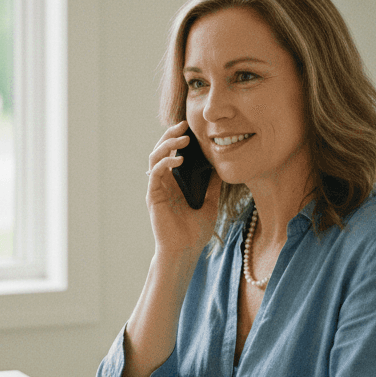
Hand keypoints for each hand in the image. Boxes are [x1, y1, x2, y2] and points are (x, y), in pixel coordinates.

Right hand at [146, 121, 218, 261]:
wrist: (185, 251)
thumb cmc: (195, 231)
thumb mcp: (211, 202)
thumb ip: (213, 184)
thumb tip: (222, 165)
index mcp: (175, 182)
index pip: (173, 153)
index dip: (179, 138)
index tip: (192, 128)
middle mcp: (163, 182)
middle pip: (161, 150)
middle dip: (171, 135)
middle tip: (184, 125)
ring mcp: (157, 188)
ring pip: (155, 157)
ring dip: (167, 145)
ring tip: (182, 139)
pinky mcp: (153, 196)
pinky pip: (155, 173)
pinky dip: (165, 162)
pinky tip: (179, 159)